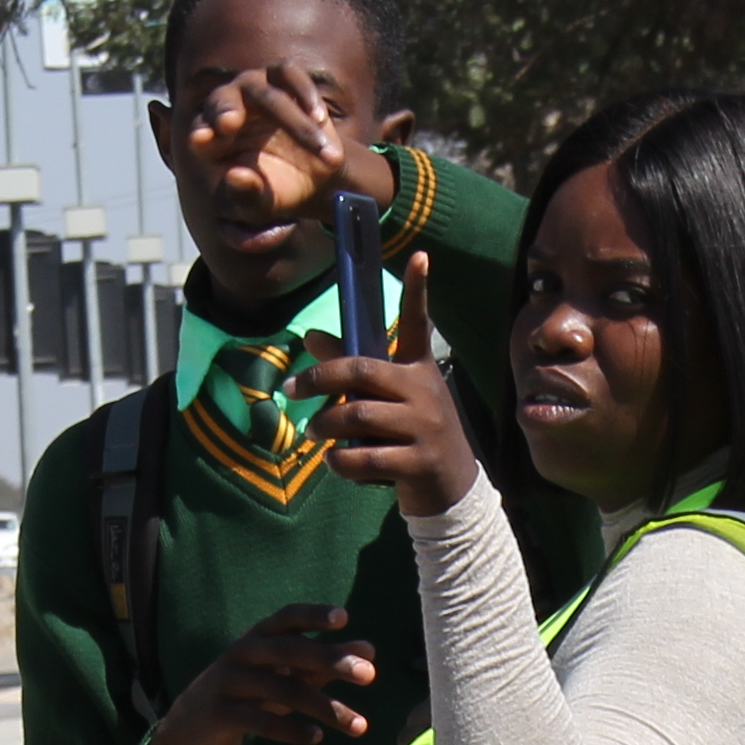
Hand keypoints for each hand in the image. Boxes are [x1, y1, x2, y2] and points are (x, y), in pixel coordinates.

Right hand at [147, 602, 378, 744]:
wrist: (191, 724)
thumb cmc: (248, 691)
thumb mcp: (282, 673)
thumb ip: (322, 662)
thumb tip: (369, 650)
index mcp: (258, 636)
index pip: (287, 618)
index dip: (313, 616)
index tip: (344, 618)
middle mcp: (242, 653)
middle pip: (289, 650)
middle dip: (330, 660)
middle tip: (369, 675)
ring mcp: (230, 682)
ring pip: (282, 690)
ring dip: (324, 708)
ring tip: (359, 725)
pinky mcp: (222, 714)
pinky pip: (260, 721)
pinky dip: (291, 730)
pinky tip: (317, 738)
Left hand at [173, 62, 398, 226]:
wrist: (314, 178)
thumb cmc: (278, 190)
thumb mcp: (262, 203)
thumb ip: (247, 194)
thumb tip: (235, 176)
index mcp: (213, 139)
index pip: (200, 131)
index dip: (201, 134)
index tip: (201, 141)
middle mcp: (229, 106)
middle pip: (222, 101)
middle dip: (224, 110)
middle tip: (228, 123)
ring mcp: (256, 88)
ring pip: (264, 92)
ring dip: (285, 114)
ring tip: (307, 135)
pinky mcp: (283, 79)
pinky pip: (290, 74)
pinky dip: (305, 93)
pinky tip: (319, 118)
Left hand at [305, 258, 474, 520]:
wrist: (452, 490)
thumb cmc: (413, 436)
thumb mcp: (390, 400)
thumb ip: (351, 370)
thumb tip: (310, 335)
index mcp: (418, 370)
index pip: (417, 324)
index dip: (419, 290)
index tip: (421, 255)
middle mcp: (424, 392)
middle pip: (363, 371)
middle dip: (321, 378)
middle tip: (293, 389)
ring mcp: (424, 428)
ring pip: (359, 415)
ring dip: (326, 424)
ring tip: (313, 432)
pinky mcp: (419, 463)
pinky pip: (366, 457)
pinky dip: (341, 461)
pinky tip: (334, 461)